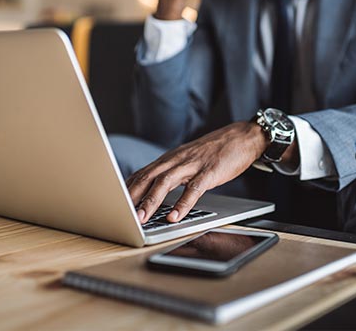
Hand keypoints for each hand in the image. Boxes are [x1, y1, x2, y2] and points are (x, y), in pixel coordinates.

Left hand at [127, 121, 269, 223]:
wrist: (241, 136)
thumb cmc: (213, 151)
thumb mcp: (186, 159)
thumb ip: (170, 172)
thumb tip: (153, 188)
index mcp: (170, 159)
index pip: (142, 173)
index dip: (127, 188)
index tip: (114, 203)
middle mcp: (176, 160)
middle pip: (148, 177)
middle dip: (132, 196)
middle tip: (120, 214)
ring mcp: (193, 164)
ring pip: (166, 182)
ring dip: (151, 201)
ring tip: (141, 218)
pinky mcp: (210, 171)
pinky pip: (194, 188)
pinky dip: (183, 203)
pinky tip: (175, 216)